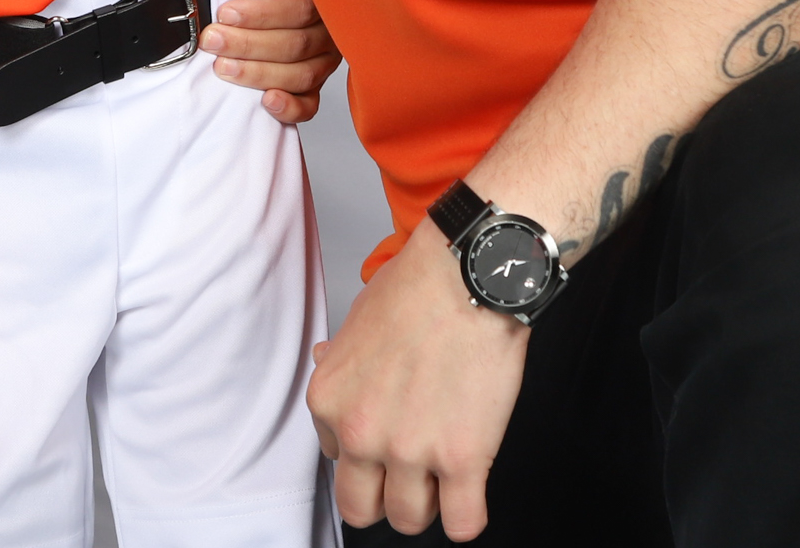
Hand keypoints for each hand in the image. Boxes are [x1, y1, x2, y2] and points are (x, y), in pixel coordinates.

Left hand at [203, 0, 340, 124]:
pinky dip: (291, 108)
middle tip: (212, 39)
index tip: (226, 13)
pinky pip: (309, 103)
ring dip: (257, 73)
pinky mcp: (312, 84)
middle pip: (295, 45)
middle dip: (247, 44)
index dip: (262, 14)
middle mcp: (329, 31)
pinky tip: (268, 102)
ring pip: (299, 75)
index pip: (300, 9)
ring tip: (223, 67)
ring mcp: (323, 60)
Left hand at [308, 220, 526, 538]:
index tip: (387, 437)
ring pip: (408, 520)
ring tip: (444, 476)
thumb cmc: (418, 289)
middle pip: (360, 508)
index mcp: (329, 401)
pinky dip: (466, 517)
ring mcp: (411, 451)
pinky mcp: (462, 459)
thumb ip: (340, 360)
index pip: (336, 460)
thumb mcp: (356, 321)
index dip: (366, 452)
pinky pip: (461, 525)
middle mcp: (362, 433)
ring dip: (428, 504)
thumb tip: (328, 361)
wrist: (468, 277)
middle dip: (384, 497)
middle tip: (408, 475)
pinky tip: (470, 494)